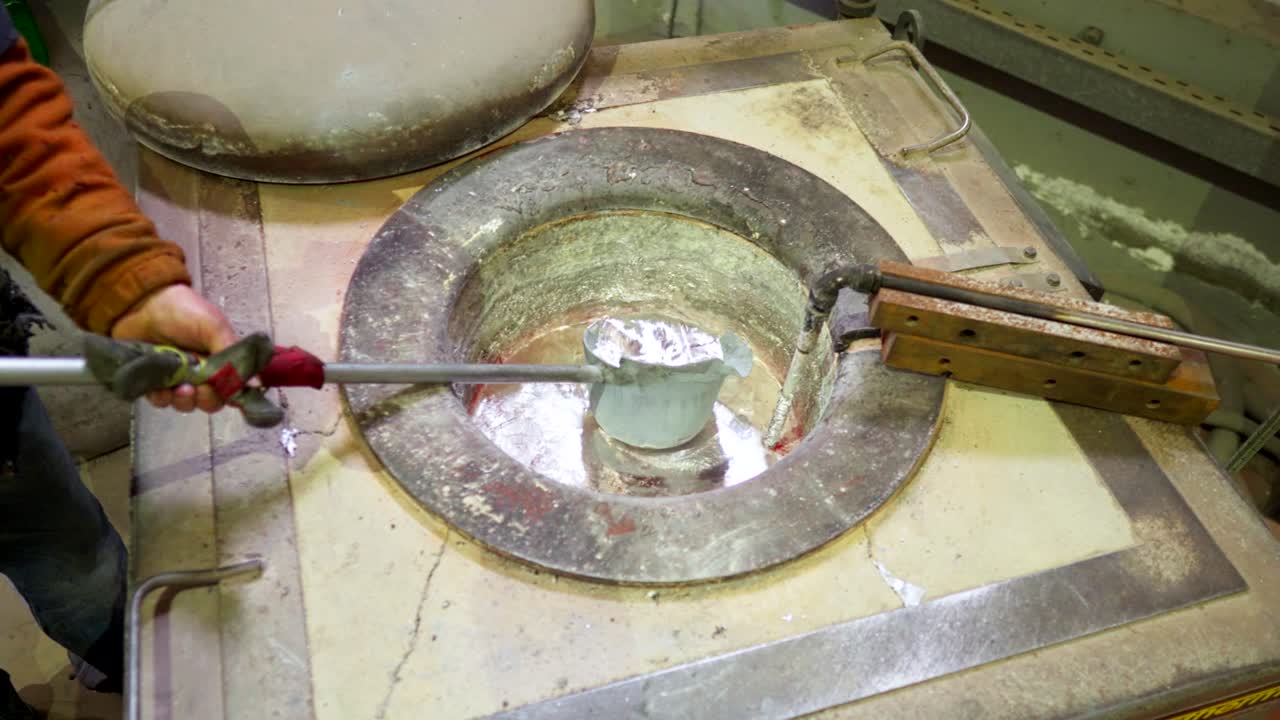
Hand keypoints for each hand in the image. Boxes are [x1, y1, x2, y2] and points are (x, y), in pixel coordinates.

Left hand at [110, 284, 237, 412]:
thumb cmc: (182, 310)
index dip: (233, 395)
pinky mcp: (154, 381)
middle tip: (201, 389)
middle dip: (208, 399)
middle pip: (212, 400)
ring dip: (186, 401)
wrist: (141, 302)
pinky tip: (162, 389)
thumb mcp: (214, 327)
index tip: (229, 395)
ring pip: (187, 404)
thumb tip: (256, 384)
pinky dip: (163, 399)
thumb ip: (233, 356)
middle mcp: (202, 372)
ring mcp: (177, 378)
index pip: (234, 386)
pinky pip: (161, 401)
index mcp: (221, 359)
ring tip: (180, 389)